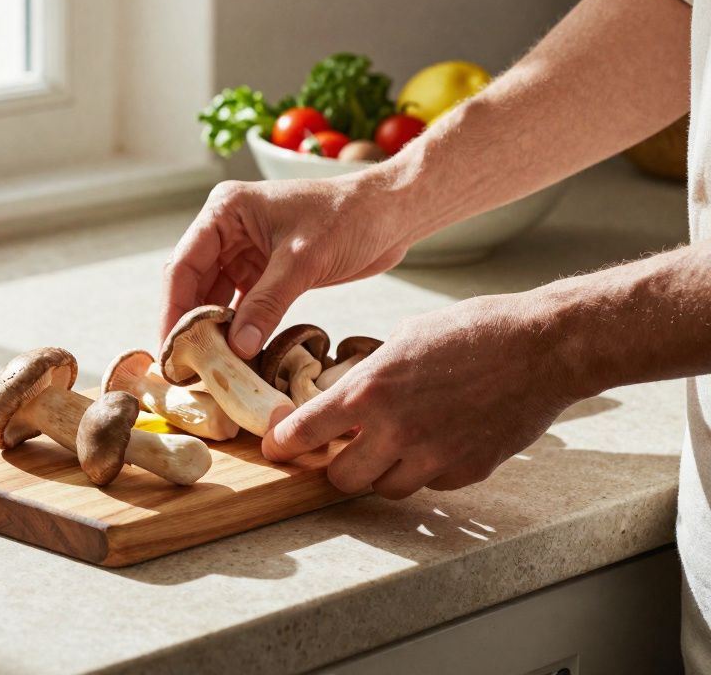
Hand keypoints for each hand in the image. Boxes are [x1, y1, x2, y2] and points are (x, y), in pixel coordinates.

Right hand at [161, 176, 412, 358]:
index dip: (173, 309)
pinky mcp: (267, 270)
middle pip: (193, 283)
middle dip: (189, 324)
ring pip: (215, 297)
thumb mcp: (302, 261)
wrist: (393, 213)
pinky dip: (238, 329)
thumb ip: (266, 304)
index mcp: (225, 211)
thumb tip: (237, 349)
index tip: (170, 348)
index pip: (184, 264)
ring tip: (207, 368)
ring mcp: (246, 250)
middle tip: (184, 367)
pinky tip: (235, 356)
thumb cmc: (349, 217)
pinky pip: (242, 304)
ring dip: (213, 330)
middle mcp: (228, 229)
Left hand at [263, 294, 580, 497]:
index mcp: (369, 390)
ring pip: (384, 489)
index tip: (277, 448)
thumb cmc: (476, 330)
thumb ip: (372, 373)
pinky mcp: (465, 471)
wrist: (543, 347)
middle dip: (338, 466)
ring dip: (382, 472)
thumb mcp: (406, 337)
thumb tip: (352, 393)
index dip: (284, 444)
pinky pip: (429, 484)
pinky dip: (426, 471)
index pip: (305, 432)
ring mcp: (431, 456)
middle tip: (345, 450)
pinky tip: (440, 440)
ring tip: (398, 443)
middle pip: (340, 478)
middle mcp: (394, 430)